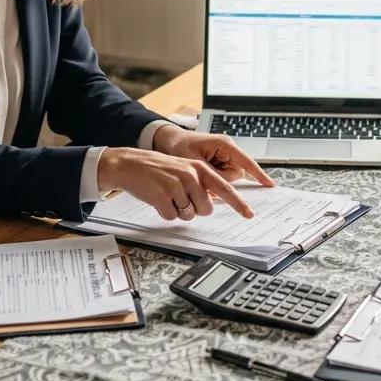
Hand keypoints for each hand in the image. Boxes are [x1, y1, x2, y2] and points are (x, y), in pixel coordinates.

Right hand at [97, 143, 267, 221]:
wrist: (130, 164)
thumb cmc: (158, 169)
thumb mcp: (183, 168)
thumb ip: (200, 182)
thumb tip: (212, 203)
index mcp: (199, 167)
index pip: (225, 188)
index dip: (239, 203)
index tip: (250, 214)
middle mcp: (191, 175)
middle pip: (206, 209)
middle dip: (195, 209)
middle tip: (181, 198)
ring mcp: (177, 186)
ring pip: (188, 215)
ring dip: (178, 210)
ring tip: (167, 195)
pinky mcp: (162, 196)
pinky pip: (172, 217)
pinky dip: (165, 212)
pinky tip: (157, 198)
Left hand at [152, 125, 275, 186]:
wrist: (168, 140)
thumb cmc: (179, 146)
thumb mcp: (194, 162)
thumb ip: (211, 175)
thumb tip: (225, 188)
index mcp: (224, 145)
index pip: (247, 161)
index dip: (259, 174)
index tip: (269, 184)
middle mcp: (227, 150)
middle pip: (235, 174)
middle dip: (221, 179)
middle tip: (203, 175)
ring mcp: (223, 155)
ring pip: (228, 178)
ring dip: (215, 180)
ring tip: (199, 171)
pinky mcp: (218, 161)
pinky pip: (221, 176)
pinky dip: (212, 179)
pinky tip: (201, 173)